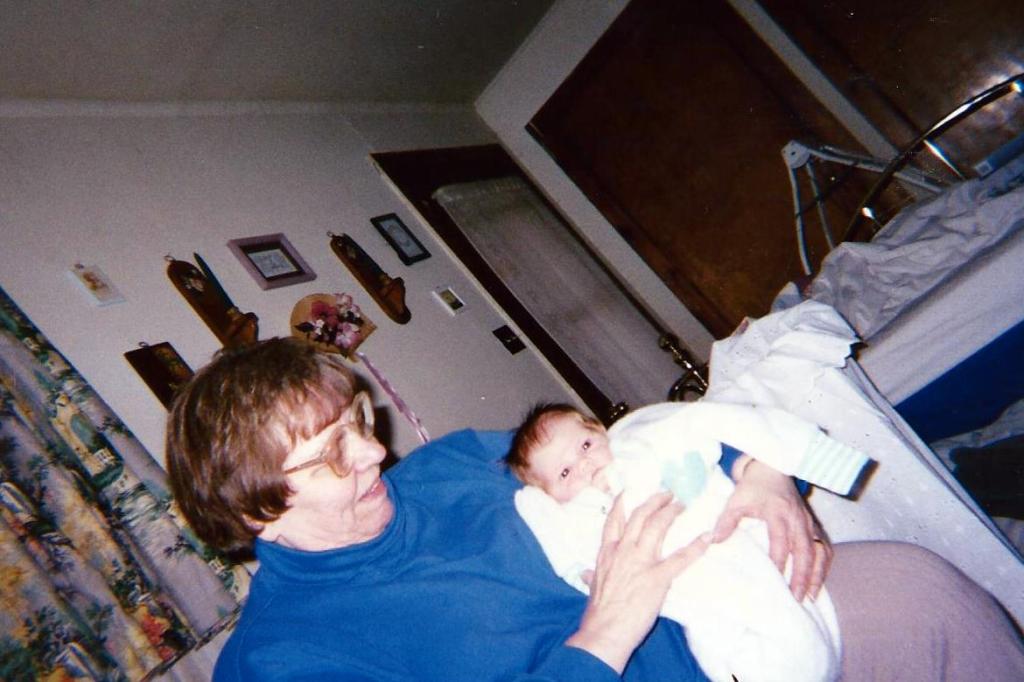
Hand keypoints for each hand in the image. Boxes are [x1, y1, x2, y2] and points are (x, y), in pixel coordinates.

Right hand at [567, 492, 708, 672]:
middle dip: (654, 501)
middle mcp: (624, 550)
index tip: (629, 491)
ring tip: (681, 504)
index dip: (622, 503)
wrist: (604, 630)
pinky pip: (680, 558)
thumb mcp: (592, 587)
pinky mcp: (658, 577)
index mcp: (607, 552)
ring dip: (671, 512)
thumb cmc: (598, 612)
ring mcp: (641, 562)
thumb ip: (591, 576)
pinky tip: (706, 537)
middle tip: (667, 494)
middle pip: (640, 516)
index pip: (614, 520)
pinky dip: (695, 546)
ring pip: (657, 527)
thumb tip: (585, 573)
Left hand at [712, 460, 830, 600]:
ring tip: (810, 597)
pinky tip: (818, 583)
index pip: (780, 541)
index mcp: (778, 513)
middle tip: (797, 598)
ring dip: (817, 575)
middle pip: (805, 551)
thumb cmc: (752, 488)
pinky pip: (826, 548)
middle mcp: (798, 520)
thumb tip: (713, 541)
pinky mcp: (814, 526)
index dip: (779, 561)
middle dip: (802, 576)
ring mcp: (809, 523)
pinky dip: (824, 566)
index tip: (775, 580)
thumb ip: (726, 520)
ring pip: (820, 552)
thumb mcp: (735, 500)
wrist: (772, 470)